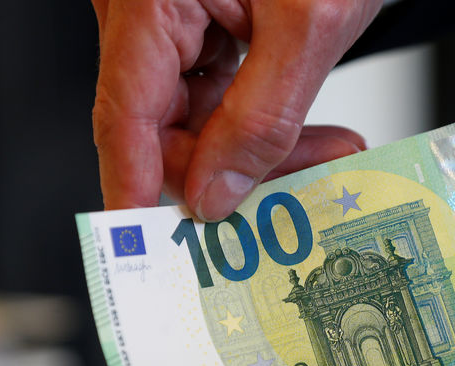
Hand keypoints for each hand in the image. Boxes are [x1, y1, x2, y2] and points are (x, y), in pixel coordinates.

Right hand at [91, 0, 381, 219]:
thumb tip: (216, 191)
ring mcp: (179, 20)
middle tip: (299, 192)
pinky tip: (305, 133)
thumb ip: (261, 117)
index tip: (150, 251)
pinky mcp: (211, 27)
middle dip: (239, 169)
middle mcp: (153, 10)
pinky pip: (222, 95)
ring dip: (263, 147)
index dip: (136, 190)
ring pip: (201, 119)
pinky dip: (265, 121)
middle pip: (168, 127)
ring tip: (328, 152)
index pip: (126, 116)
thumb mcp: (309, 26)